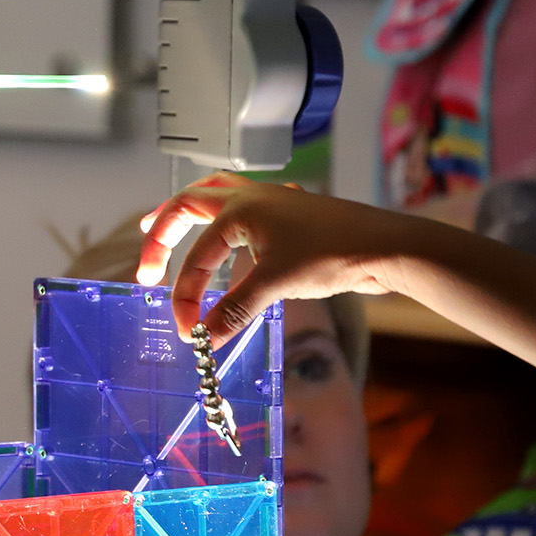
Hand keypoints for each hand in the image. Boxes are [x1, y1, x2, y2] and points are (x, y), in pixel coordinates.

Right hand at [137, 173, 416, 343]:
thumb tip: (203, 339)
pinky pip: (244, 211)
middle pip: (190, 203)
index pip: (197, 254)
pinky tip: (230, 236)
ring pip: (217, 197)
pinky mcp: (290, 218)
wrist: (388, 247)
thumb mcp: (276, 284)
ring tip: (164, 224)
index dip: (185, 294)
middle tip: (147, 261)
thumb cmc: (332, 254)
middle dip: (162, 230)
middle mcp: (251, 198)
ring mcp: (272, 204)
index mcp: (240, 208)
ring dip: (188, 212)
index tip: (188, 330)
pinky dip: (225, 221)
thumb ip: (234, 311)